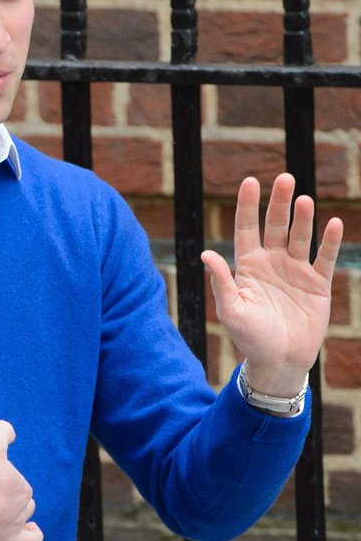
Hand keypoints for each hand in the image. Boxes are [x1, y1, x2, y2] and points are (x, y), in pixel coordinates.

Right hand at [0, 420, 45, 540]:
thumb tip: (10, 431)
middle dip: (17, 511)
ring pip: (28, 540)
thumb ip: (0, 435)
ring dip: (30, 538)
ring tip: (28, 536)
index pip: (22, 491)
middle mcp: (18, 517)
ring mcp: (6, 540)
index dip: (10, 489)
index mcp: (20, 491)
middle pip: (24, 514)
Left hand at [201, 173, 342, 395]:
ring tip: (304, 200)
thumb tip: (206, 254)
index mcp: (248, 266)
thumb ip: (221, 282)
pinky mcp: (317, 283)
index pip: (247, 228)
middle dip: (279, 203)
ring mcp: (296, 271)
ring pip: (300, 236)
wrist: (279, 361)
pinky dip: (330, 241)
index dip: (248, 206)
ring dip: (303, 218)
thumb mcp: (232, 311)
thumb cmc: (250, 338)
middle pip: (276, 225)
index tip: (250, 182)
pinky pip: (325, 257)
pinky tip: (334, 223)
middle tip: (284, 178)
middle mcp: (272, 262)